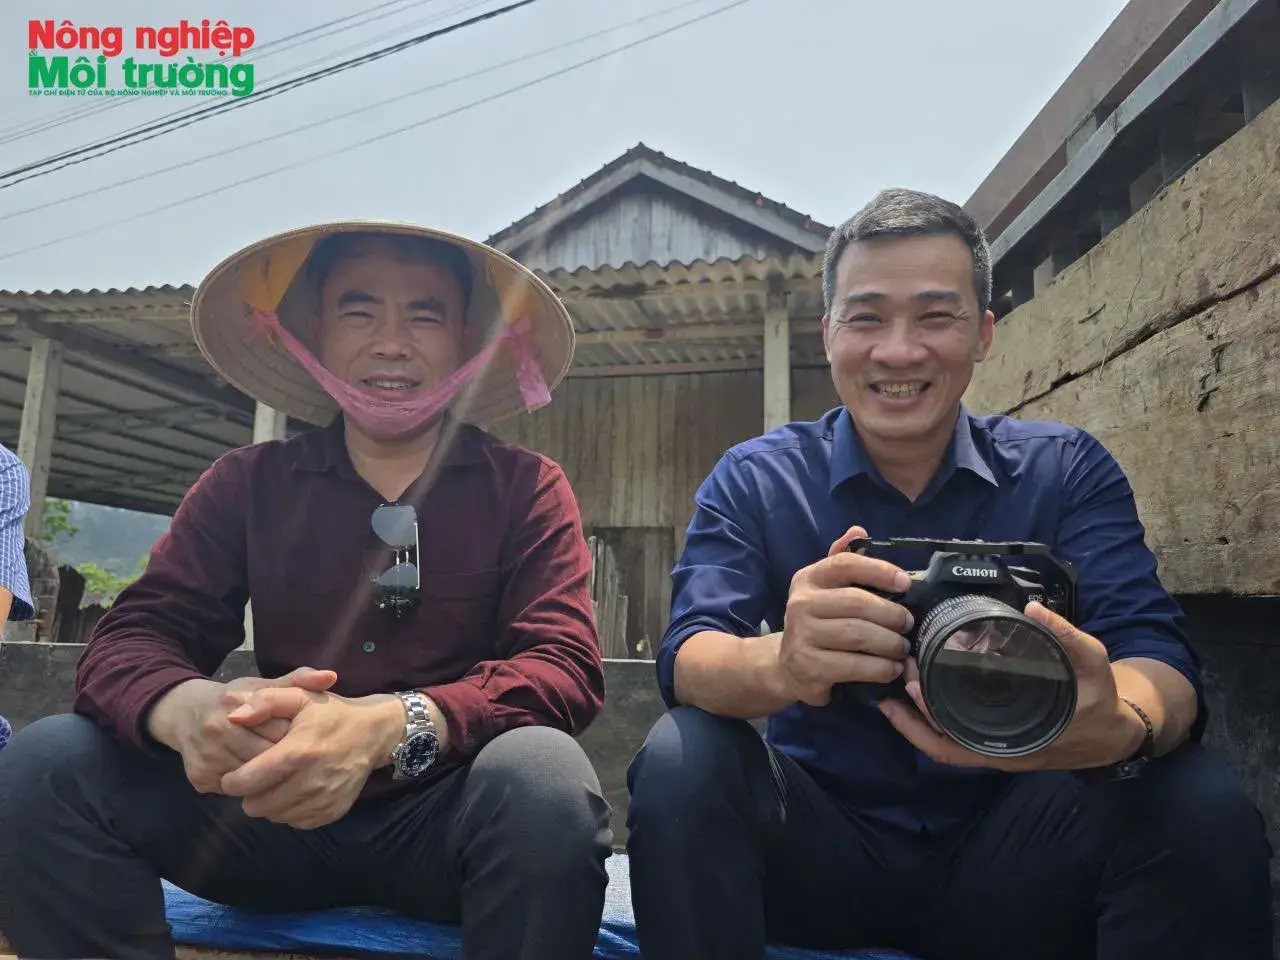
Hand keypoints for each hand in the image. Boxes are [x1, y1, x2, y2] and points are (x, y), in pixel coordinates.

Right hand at [146, 667, 338, 792]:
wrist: (185, 713)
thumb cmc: (235, 699)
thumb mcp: (262, 684)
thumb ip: (297, 681)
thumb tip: (331, 677)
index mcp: (236, 701)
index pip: (279, 728)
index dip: (296, 738)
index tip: (309, 742)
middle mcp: (218, 728)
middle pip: (265, 757)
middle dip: (286, 762)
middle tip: (302, 765)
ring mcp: (206, 755)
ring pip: (252, 779)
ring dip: (270, 780)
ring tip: (286, 775)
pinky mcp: (198, 778)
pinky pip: (235, 791)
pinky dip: (251, 788)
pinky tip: (260, 782)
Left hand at [218, 686, 406, 829]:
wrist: (374, 732)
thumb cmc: (332, 714)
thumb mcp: (300, 697)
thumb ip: (264, 702)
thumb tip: (233, 717)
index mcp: (297, 753)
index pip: (245, 782)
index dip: (233, 779)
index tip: (237, 772)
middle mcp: (310, 782)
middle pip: (255, 805)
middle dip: (250, 793)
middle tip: (260, 776)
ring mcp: (323, 800)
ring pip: (274, 816)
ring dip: (270, 802)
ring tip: (279, 782)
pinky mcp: (332, 812)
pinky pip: (295, 822)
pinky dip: (290, 810)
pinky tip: (296, 790)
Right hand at [773, 526, 915, 706]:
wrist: (787, 666)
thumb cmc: (818, 622)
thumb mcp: (826, 589)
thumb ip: (845, 560)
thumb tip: (859, 530)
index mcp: (808, 579)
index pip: (845, 564)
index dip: (879, 570)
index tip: (906, 582)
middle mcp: (801, 604)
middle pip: (857, 602)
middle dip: (892, 614)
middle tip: (908, 624)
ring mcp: (802, 636)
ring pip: (858, 634)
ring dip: (890, 643)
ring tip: (903, 648)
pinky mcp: (810, 667)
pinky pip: (855, 665)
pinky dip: (881, 668)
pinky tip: (892, 668)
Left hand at [877, 601, 1146, 771]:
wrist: (1114, 732)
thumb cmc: (1100, 701)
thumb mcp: (1093, 665)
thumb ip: (1065, 637)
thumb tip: (1032, 609)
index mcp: (1015, 745)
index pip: (955, 746)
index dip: (926, 722)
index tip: (908, 686)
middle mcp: (998, 753)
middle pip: (939, 745)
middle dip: (911, 715)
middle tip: (896, 670)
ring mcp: (994, 748)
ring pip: (943, 742)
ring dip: (917, 715)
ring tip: (898, 676)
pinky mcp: (994, 738)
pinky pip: (955, 734)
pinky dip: (933, 716)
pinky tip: (918, 688)